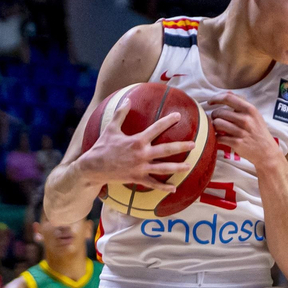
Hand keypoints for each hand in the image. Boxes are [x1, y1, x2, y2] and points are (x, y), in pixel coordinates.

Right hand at [78, 107, 196, 190]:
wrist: (93, 168)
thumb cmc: (102, 147)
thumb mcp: (111, 128)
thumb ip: (120, 113)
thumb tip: (127, 99)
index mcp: (137, 141)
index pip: (156, 128)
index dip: (168, 121)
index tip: (178, 116)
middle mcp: (141, 154)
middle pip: (166, 150)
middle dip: (181, 146)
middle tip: (193, 144)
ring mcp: (140, 168)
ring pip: (163, 168)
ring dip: (177, 167)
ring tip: (189, 166)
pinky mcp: (137, 178)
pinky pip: (153, 184)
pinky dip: (163, 187)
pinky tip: (174, 188)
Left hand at [207, 93, 280, 168]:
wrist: (266, 152)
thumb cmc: (259, 132)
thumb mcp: (255, 115)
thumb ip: (241, 104)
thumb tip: (227, 93)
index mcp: (250, 109)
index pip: (228, 98)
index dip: (216, 98)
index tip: (210, 102)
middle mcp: (246, 119)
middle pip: (220, 112)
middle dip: (214, 115)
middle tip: (216, 119)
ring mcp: (241, 131)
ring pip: (217, 123)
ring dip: (214, 126)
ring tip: (218, 128)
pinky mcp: (236, 143)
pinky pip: (219, 137)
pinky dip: (217, 137)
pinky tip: (220, 137)